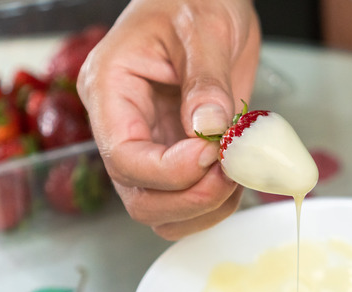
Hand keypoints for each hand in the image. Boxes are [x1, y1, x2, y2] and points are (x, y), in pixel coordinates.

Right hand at [77, 0, 260, 239]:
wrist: (208, 0)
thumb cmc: (194, 0)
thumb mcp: (204, 29)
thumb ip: (206, 82)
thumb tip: (208, 130)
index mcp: (111, 90)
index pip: (125, 157)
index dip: (171, 171)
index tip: (213, 154)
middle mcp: (124, 125)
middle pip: (139, 197)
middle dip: (190, 198)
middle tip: (232, 172)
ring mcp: (152, 144)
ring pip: (162, 211)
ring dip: (206, 208)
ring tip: (239, 173)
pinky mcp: (179, 155)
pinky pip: (188, 202)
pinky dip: (217, 204)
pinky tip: (240, 176)